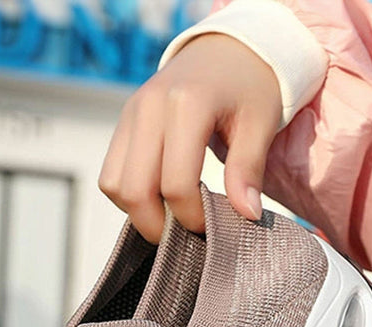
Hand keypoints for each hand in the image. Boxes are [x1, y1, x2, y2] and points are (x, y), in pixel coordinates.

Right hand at [99, 33, 281, 242]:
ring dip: (138, 212)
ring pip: (114, 185)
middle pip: (135, 190)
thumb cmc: (250, 86)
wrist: (227, 48)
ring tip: (171, 215)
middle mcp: (150, 107)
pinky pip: (110, 174)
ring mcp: (131, 113)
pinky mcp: (123, 122)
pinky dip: (128, 195)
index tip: (211, 225)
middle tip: (186, 233)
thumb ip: (248, 169)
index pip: (176, 184)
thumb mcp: (261, 124)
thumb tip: (246, 214)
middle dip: (159, 225)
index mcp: (187, 104)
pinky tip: (158, 197)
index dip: (191, 217)